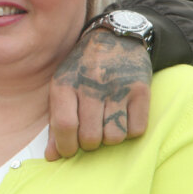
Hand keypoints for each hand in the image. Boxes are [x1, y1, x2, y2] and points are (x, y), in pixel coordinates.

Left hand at [46, 29, 150, 159]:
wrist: (114, 36)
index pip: (65, 125)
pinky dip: (129, 131)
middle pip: (90, 137)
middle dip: (89, 145)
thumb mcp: (63, 87)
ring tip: (106, 124)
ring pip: (114, 137)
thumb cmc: (82, 69)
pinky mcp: (140, 90)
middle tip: (90, 135)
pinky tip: (123, 118)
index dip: (66, 146)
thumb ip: (56, 123)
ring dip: (110, 138)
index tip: (69, 150)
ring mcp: (118, 87)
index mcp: (65, 84)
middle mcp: (91, 85)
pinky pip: (136, 129)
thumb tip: (51, 157)